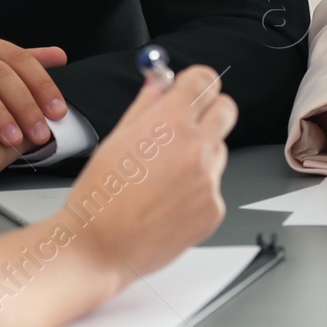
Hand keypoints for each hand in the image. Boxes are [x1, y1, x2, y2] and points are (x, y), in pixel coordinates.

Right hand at [63, 65, 236, 279]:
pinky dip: (196, 189)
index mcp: (168, 122)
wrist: (101, 246)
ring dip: (200, 153)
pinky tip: (168, 201)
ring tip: (164, 175)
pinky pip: (213, 186)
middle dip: (209, 109)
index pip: (204, 80)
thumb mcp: (116, 138)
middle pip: (225, 109)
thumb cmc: (100, 196)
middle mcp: (195, 147)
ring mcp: (208, 180)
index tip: (192, 87)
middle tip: (188, 122)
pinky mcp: (214, 208)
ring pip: (217, 151)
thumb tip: (159, 86)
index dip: (197, 82)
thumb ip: (145, 105)